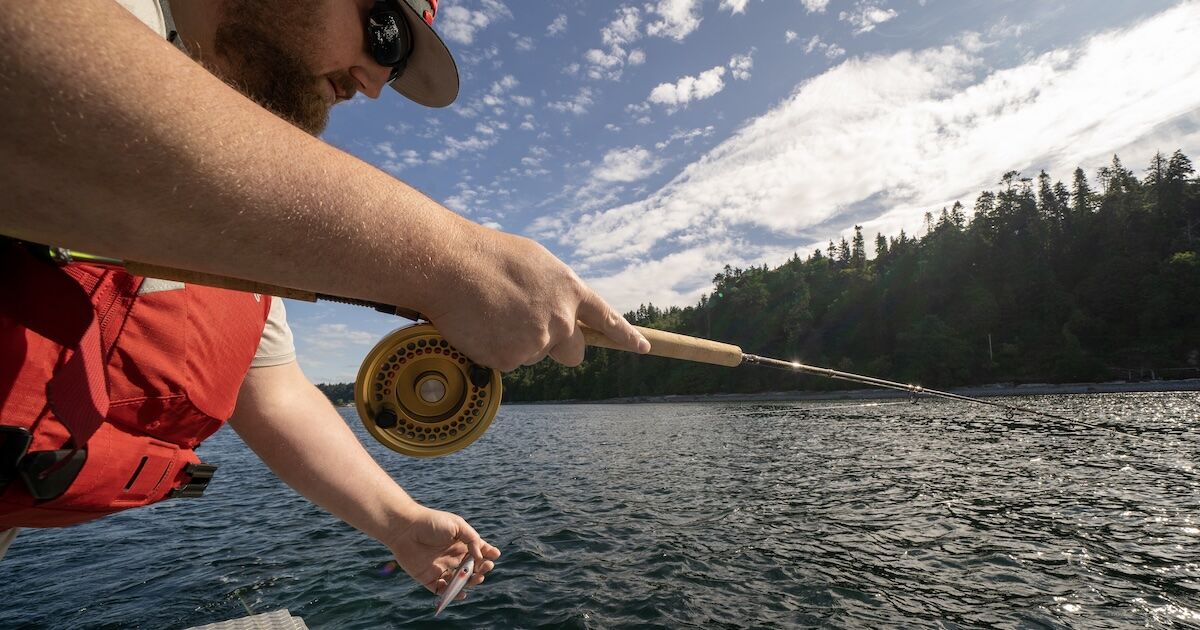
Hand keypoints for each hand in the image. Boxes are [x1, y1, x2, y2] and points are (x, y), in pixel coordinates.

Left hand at [385, 505, 500, 598]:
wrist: (405, 528)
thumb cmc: (432, 522)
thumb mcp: (457, 525)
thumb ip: (472, 539)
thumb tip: (481, 556)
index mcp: (460, 543)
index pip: (478, 551)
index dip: (488, 554)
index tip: (495, 556)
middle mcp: (452, 556)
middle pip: (471, 568)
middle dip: (482, 569)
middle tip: (484, 568)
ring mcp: (441, 567)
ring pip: (459, 581)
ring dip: (470, 582)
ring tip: (475, 578)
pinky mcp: (428, 577)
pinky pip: (442, 590)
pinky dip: (452, 594)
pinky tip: (461, 593)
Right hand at [420, 225, 649, 370]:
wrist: (451, 265)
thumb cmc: (486, 255)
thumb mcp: (534, 262)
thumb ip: (552, 289)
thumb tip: (552, 307)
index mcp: (569, 290)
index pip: (607, 319)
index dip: (626, 336)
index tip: (643, 347)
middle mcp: (561, 319)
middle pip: (573, 353)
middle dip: (558, 348)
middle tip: (529, 330)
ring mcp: (537, 342)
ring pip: (532, 355)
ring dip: (515, 342)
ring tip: (490, 312)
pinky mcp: (510, 360)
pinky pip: (505, 363)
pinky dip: (491, 350)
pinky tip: (478, 325)